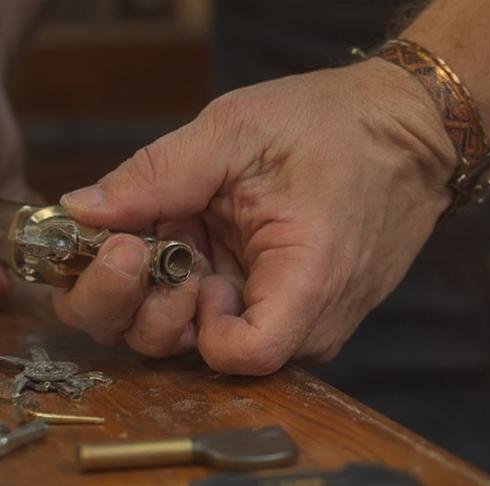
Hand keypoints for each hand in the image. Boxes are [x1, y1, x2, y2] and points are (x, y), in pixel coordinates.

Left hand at [54, 58, 456, 374]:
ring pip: (202, 341)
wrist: (405, 132)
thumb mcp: (237, 130)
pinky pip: (222, 318)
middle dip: (147, 302)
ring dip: (163, 289)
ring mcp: (295, 321)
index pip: (240, 355)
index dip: (183, 319)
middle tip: (138, 241)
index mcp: (309, 280)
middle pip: (201, 356)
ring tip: (175, 227)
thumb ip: (157, 175)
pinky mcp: (281, 310)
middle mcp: (307, 321)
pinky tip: (188, 236)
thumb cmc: (337, 126)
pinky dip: (188, 284)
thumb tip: (84, 211)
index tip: (171, 261)